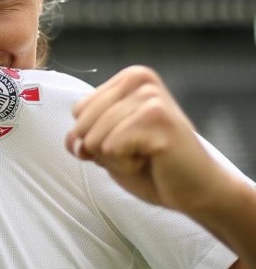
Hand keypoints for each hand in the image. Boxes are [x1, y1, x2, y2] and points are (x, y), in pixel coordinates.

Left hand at [65, 65, 224, 214]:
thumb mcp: (110, 146)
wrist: (196, 190)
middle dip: (103, 150)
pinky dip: (126, 165)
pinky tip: (153, 160)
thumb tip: (72, 142)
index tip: (128, 142)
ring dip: (117, 159)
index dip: (94, 137)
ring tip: (147, 156)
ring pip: (96, 138)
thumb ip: (86, 137)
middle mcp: (140, 79)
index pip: (79, 110)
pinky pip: (111, 148)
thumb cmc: (154, 167)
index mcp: (129, 78)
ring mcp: (150, 97)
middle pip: (83, 123)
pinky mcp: (156, 119)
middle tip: (139, 153)